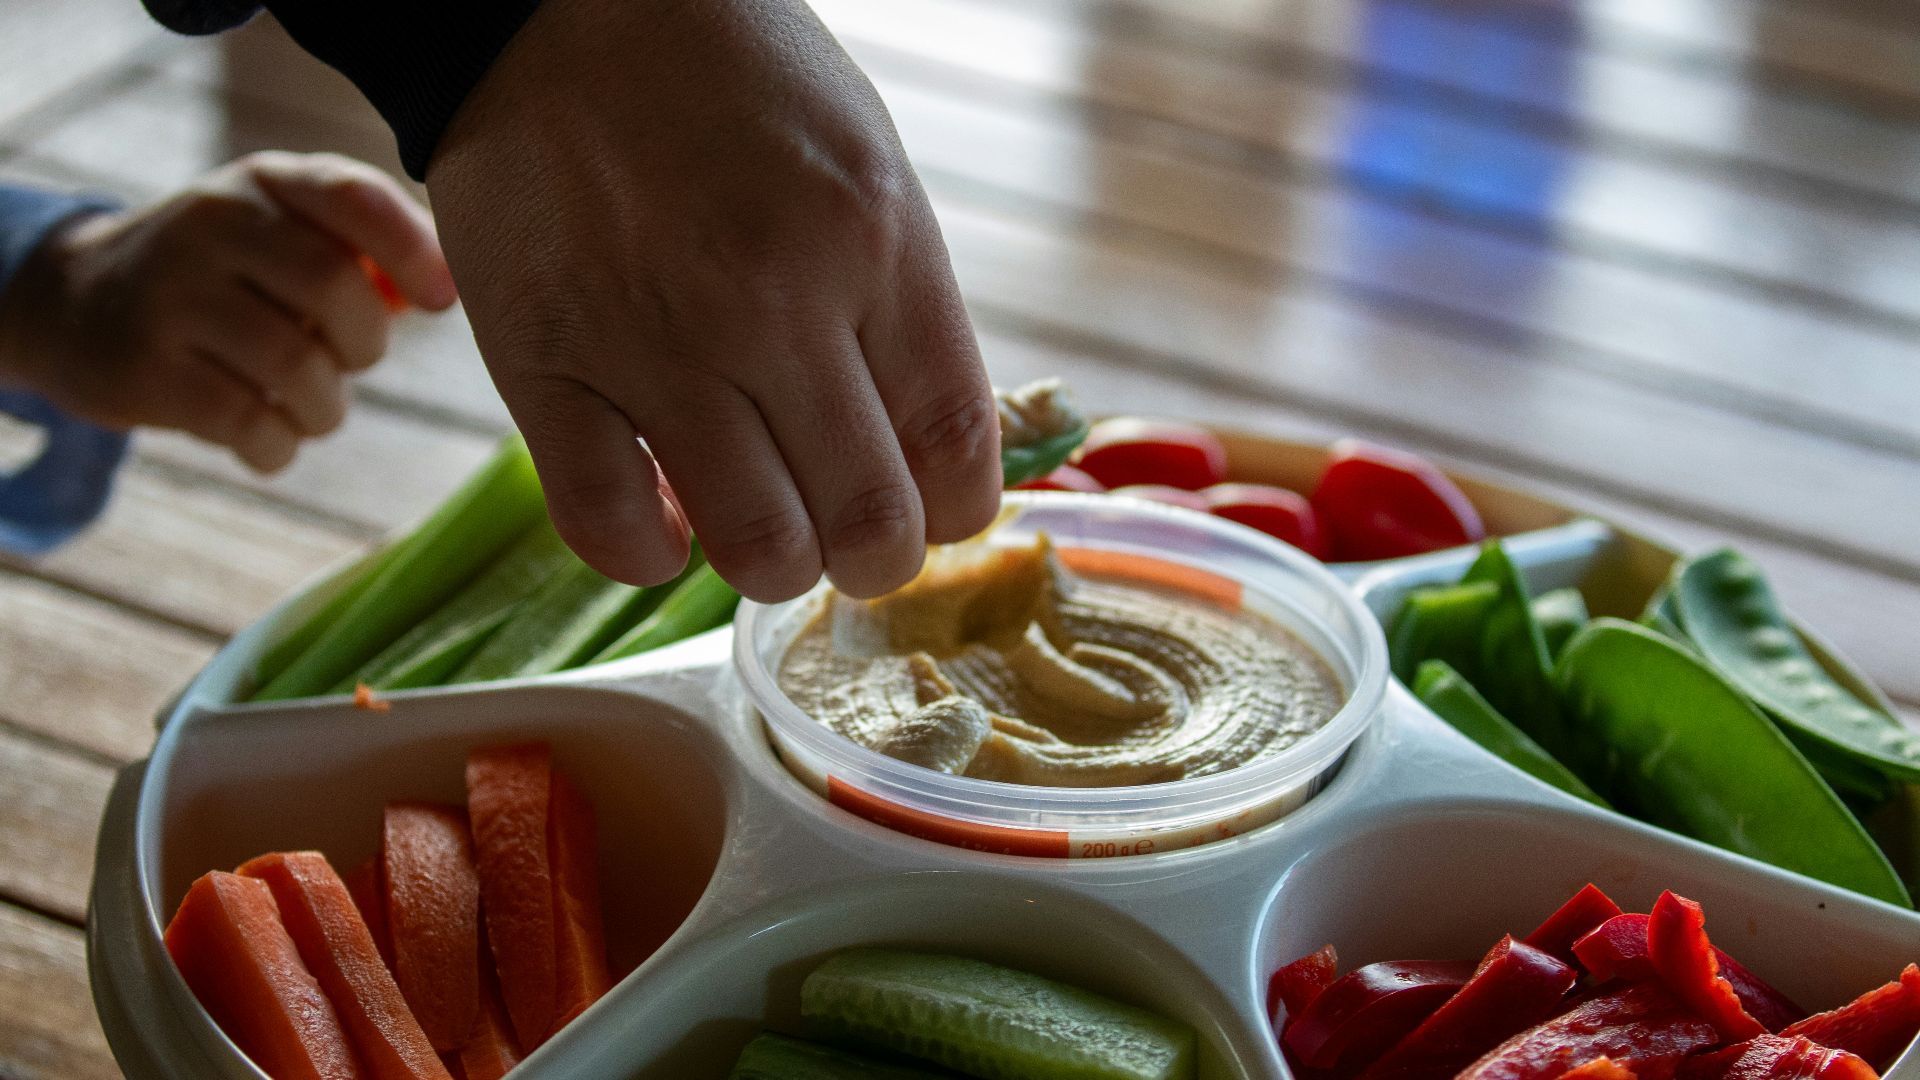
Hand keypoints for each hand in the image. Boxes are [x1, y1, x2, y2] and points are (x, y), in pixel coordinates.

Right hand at [0, 152, 455, 472]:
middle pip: (336, 288)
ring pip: (297, 366)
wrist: (80, 304)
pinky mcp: (145, 371)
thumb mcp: (285, 229)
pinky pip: (248, 423)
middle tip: (348, 359)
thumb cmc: (229, 272)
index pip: (353, 195)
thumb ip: (371, 244)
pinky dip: (279, 446)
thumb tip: (450, 284)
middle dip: (366, 345)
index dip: (415, 251)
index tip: (441, 301)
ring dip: (325, 407)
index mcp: (263, 182)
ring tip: (311, 406)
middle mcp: (211, 225)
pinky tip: (271, 439)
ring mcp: (170, 296)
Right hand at [427, 0, 999, 601]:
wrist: (564, 5)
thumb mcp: (868, 166)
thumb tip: (935, 451)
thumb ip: (906, 305)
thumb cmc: (735, 84)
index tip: (933, 512)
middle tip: (851, 539)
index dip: (956, 514)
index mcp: (874, 244)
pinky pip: (609, 530)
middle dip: (875, 561)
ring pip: (757, 550)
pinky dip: (649, 558)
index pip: (956, 448)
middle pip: (869, 524)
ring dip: (775, 567)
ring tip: (763, 530)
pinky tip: (665, 525)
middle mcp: (775, 304)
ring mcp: (655, 341)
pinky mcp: (544, 365)